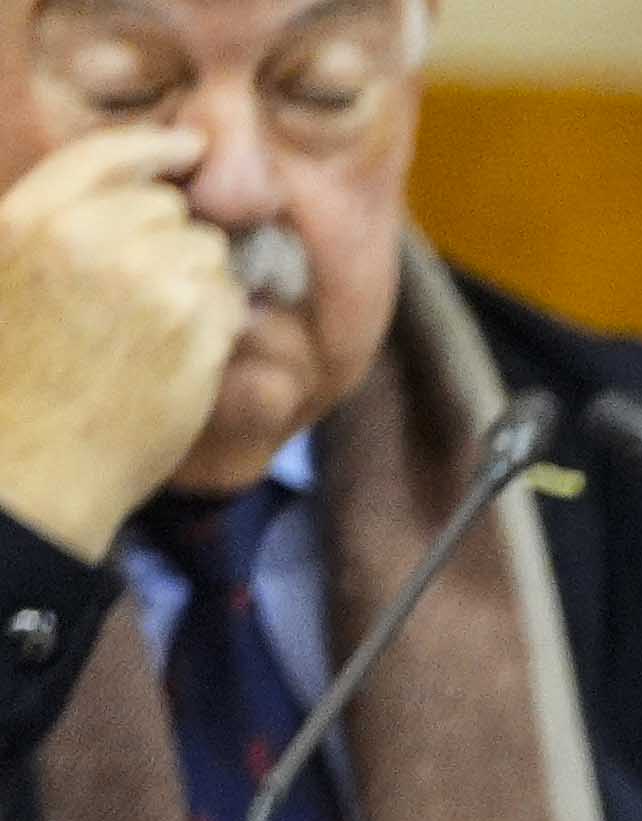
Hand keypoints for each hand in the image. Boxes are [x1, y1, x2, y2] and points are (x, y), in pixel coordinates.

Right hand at [0, 129, 242, 563]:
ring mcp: (143, 277)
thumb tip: (145, 198)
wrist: (33, 463)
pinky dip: (220, 322)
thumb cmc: (18, 382)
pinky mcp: (191, 325)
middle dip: (173, 242)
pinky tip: (185, 354)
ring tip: (159, 334)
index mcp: (29, 218)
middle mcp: (85, 236)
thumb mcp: (11, 276)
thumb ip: (62, 230)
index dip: (159, 147)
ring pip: (208, 252)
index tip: (192, 150)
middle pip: (168, 206)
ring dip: (200, 285)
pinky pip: (230, 298)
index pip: (108, 155)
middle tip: (151, 297)